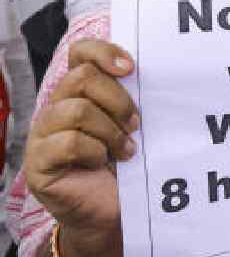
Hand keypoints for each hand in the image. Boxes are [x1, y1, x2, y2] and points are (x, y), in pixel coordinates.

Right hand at [25, 40, 136, 255]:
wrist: (111, 208)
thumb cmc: (124, 161)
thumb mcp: (131, 122)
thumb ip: (133, 96)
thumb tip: (159, 70)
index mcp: (78, 91)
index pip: (79, 52)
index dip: (103, 52)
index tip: (131, 68)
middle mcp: (56, 106)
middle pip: (82, 78)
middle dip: (118, 100)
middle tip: (136, 124)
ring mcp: (43, 133)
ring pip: (77, 109)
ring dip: (110, 130)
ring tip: (125, 149)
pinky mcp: (39, 162)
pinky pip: (69, 142)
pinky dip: (95, 152)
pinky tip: (103, 163)